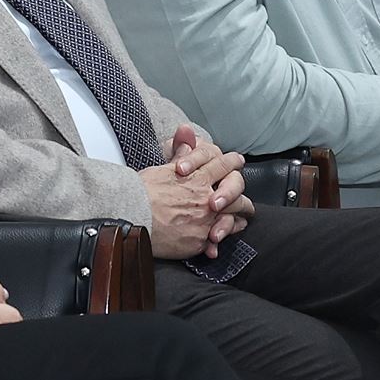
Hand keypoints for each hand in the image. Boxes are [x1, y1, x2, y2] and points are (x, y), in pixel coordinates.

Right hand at [141, 128, 249, 259]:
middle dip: (240, 195)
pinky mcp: (200, 240)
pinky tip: (218, 242)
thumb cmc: (142, 192)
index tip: (237, 161)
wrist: (134, 216)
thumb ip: (179, 156)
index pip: (222, 165)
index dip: (232, 162)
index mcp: (198, 177)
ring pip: (231, 218)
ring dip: (235, 220)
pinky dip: (218, 242)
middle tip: (245, 200)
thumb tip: (186, 137)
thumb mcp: (161, 168)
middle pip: (234, 193)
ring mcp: (206, 219)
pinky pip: (216, 241)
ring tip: (238, 223)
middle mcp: (207, 197)